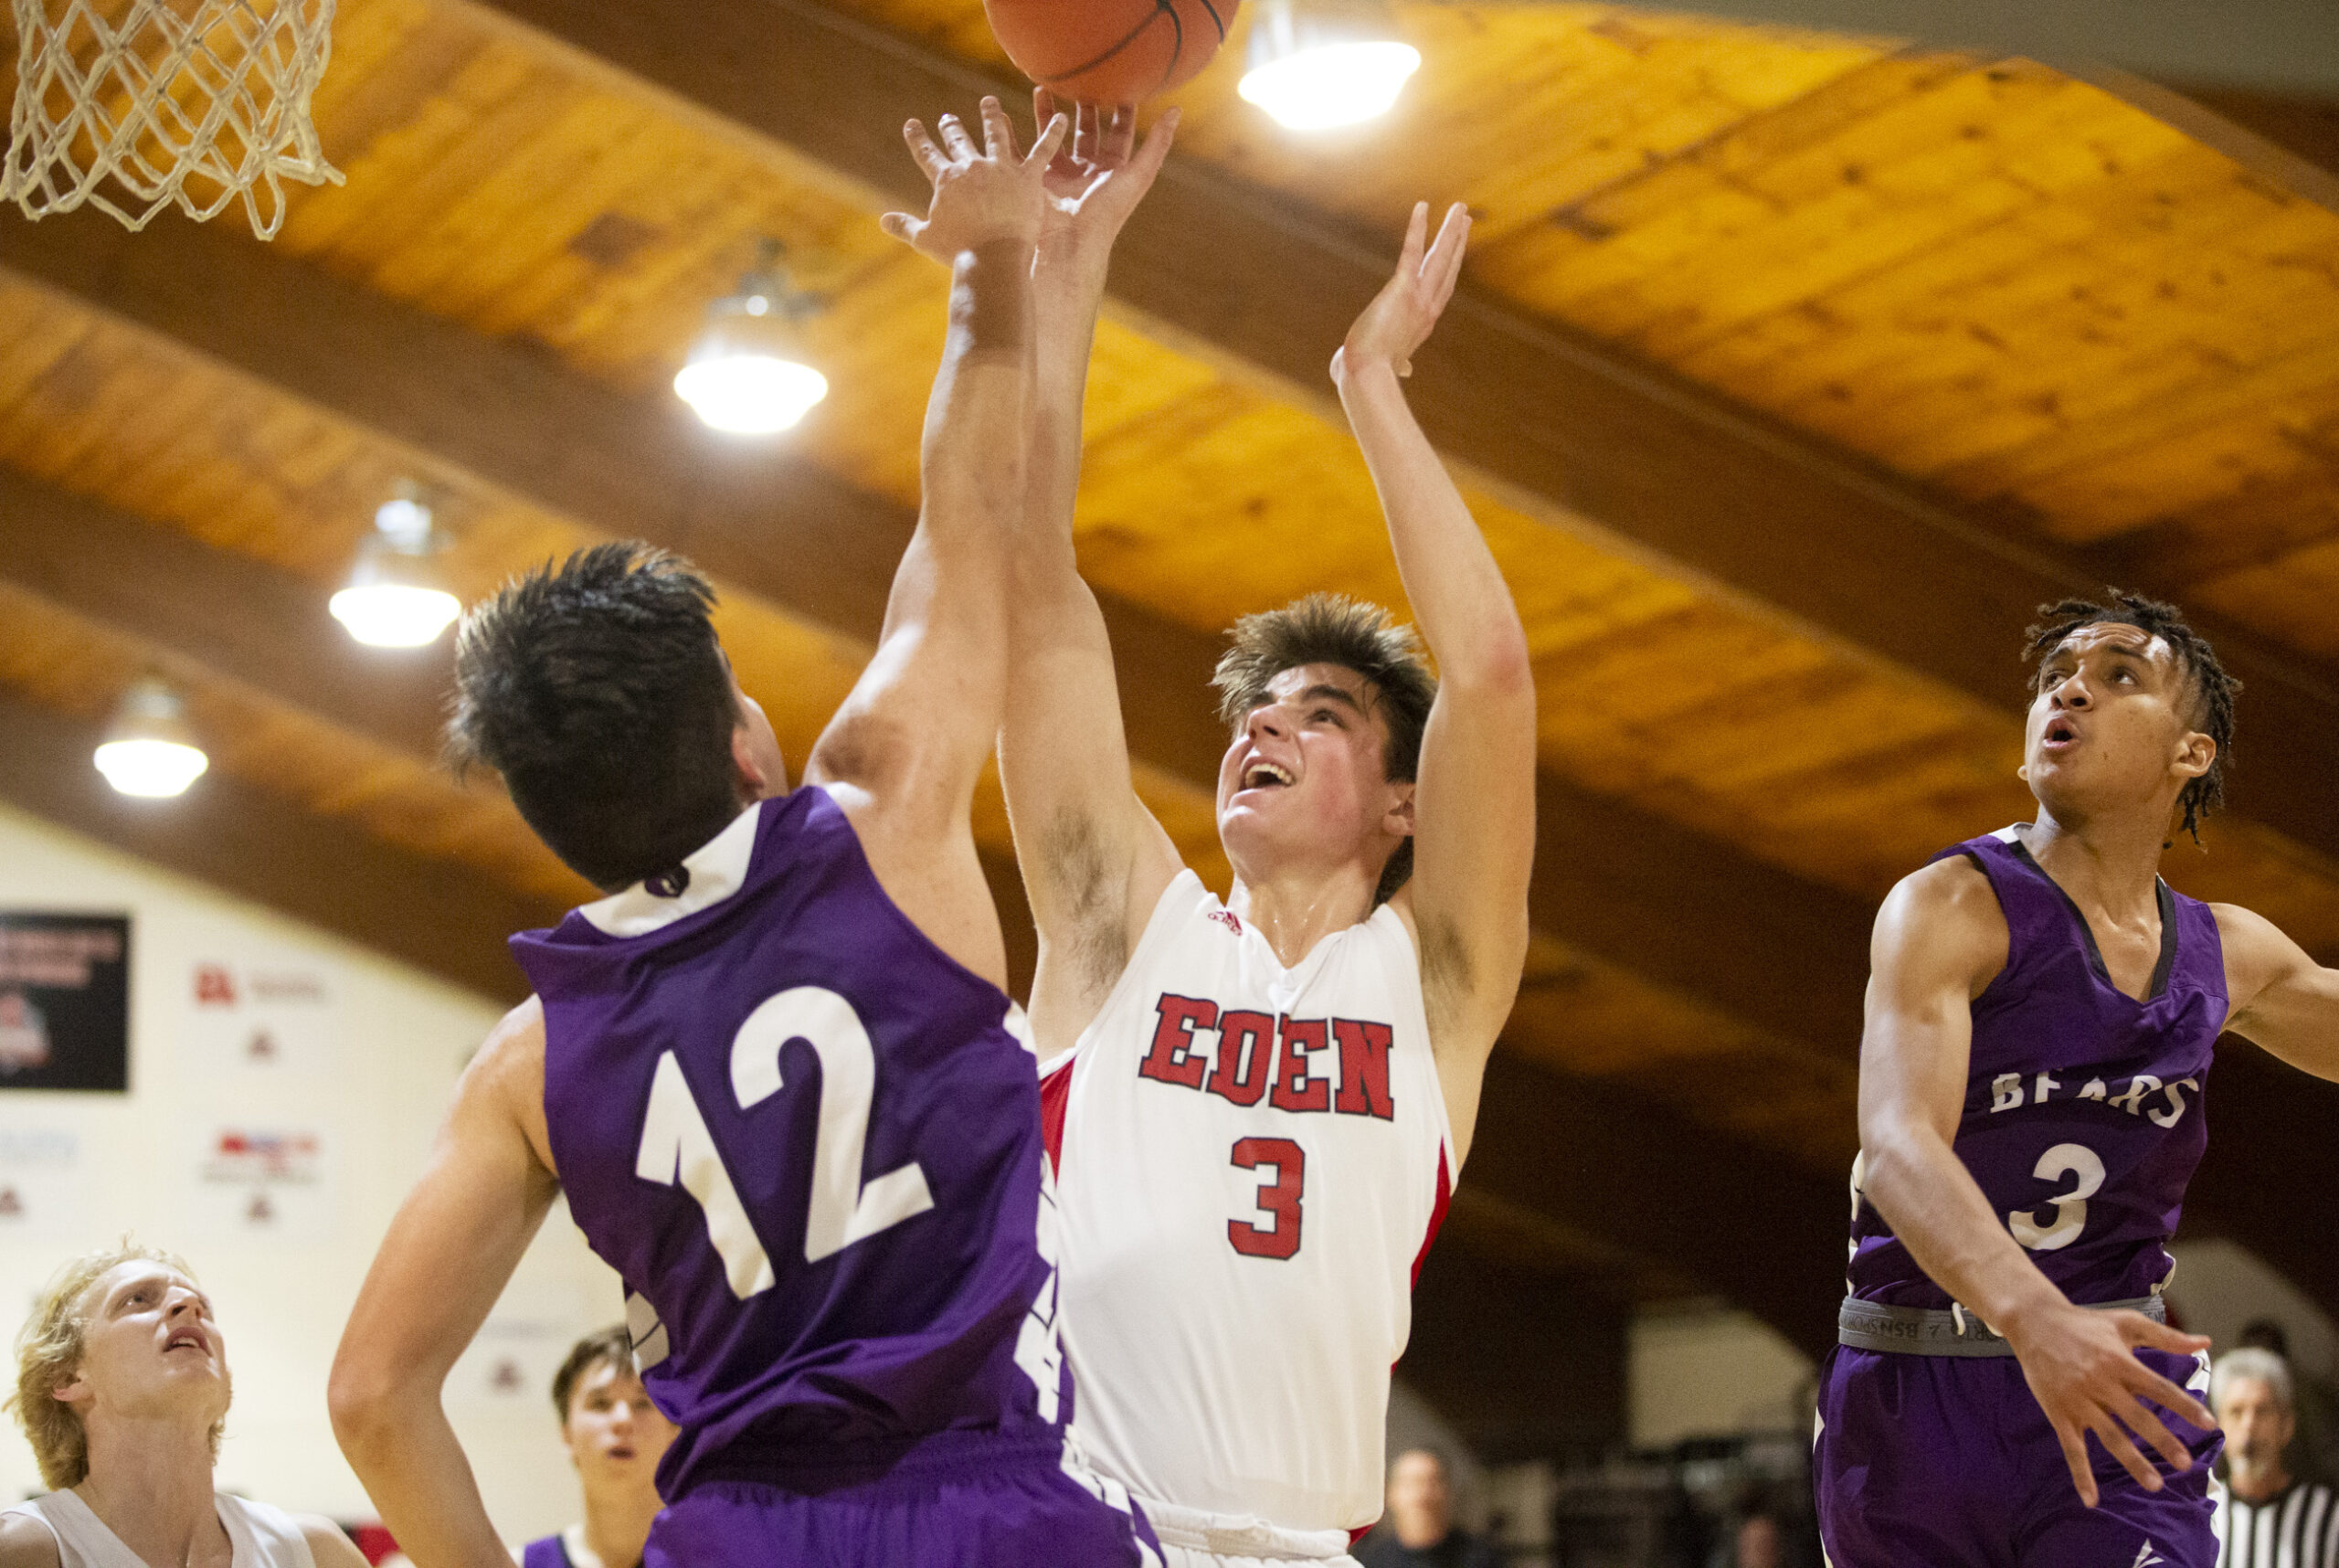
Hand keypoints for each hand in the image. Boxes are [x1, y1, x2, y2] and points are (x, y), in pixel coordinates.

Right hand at [882, 96, 1068, 261]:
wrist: (992, 259)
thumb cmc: (959, 252)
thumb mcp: (925, 239)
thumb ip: (904, 226)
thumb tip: (882, 221)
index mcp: (946, 179)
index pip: (927, 153)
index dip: (918, 138)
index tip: (912, 124)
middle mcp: (971, 166)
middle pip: (959, 140)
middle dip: (952, 127)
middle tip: (948, 118)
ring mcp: (1001, 169)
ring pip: (996, 134)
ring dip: (992, 116)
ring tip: (989, 103)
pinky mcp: (1027, 177)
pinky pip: (1044, 150)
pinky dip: (1054, 133)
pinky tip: (1062, 117)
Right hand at [1031, 90, 1177, 268]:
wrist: (1070, 242)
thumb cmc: (1107, 211)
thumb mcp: (1137, 175)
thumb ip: (1157, 144)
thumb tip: (1176, 110)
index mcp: (1112, 169)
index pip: (1120, 132)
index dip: (1122, 109)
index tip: (1121, 82)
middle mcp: (1087, 170)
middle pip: (1086, 130)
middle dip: (1084, 105)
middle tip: (1080, 79)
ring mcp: (1061, 174)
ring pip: (1054, 135)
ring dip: (1049, 112)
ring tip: (1043, 86)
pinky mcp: (1038, 179)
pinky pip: (1025, 150)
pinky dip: (1015, 132)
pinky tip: (1008, 112)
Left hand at [1332, 199, 1468, 385]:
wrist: (1364, 376)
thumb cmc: (1368, 373)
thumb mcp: (1389, 365)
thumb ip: (1399, 364)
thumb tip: (1404, 372)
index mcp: (1422, 323)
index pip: (1441, 287)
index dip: (1451, 265)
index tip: (1456, 249)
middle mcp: (1427, 308)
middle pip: (1447, 268)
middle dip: (1457, 241)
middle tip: (1465, 218)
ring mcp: (1418, 298)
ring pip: (1440, 258)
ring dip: (1451, 231)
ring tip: (1460, 208)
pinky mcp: (1402, 289)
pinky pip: (1411, 252)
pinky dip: (1417, 229)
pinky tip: (1422, 207)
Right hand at [2004, 1301, 2214, 1506]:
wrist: (2034, 1321)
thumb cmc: (2085, 1322)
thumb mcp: (2126, 1322)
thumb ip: (2166, 1336)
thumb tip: (2205, 1343)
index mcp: (2120, 1361)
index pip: (2159, 1388)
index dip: (2185, 1406)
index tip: (2210, 1424)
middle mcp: (2100, 1382)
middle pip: (2137, 1416)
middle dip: (2162, 1441)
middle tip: (2184, 1463)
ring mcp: (2078, 1400)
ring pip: (2109, 1436)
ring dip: (2132, 1461)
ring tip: (2154, 1484)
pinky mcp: (2059, 1412)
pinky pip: (2071, 1448)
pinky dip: (2081, 1474)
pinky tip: (2091, 1499)